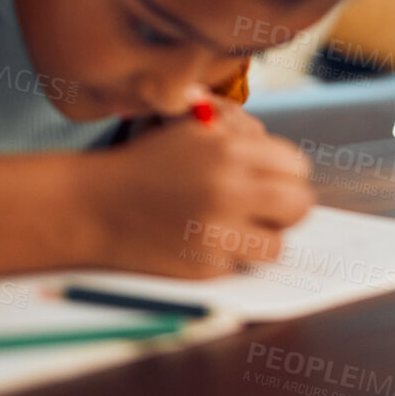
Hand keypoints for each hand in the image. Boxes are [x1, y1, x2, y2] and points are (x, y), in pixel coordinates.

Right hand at [76, 101, 314, 276]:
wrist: (95, 206)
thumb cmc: (147, 165)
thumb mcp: (193, 130)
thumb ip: (240, 133)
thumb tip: (282, 157)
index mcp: (228, 149)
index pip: (295, 165)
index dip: (286, 174)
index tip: (271, 180)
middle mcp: (228, 188)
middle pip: (299, 205)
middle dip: (287, 207)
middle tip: (265, 208)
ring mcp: (217, 230)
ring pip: (279, 244)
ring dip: (264, 239)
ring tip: (239, 228)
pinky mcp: (205, 265)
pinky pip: (243, 266)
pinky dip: (231, 258)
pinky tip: (207, 242)